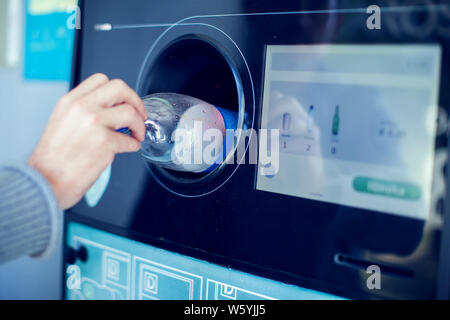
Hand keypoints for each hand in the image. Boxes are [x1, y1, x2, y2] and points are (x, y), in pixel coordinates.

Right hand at [28, 73, 146, 208]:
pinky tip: (129, 148)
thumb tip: (110, 110)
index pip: (101, 80)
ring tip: (137, 135)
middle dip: (136, 101)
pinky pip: (130, 140)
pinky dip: (134, 145)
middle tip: (140, 115)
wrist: (45, 181)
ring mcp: (94, 123)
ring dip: (140, 125)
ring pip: (130, 112)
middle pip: (120, 88)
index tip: (126, 102)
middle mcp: (82, 107)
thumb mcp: (62, 122)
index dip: (120, 91)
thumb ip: (83, 111)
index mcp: (70, 101)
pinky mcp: (105, 142)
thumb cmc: (53, 159)